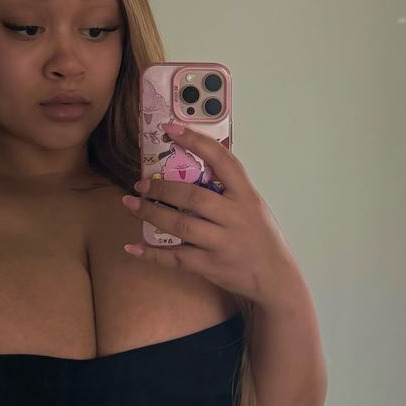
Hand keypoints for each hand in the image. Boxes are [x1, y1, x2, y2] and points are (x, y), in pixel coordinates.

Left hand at [120, 123, 297, 305]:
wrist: (275, 277)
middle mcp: (235, 217)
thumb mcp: (254, 206)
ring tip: (130, 204)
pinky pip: (176, 258)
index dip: (195, 141)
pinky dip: (152, 253)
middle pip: (192, 197)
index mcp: (246, 196)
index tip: (170, 128)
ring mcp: (223, 243)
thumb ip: (230, 188)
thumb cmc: (261, 237)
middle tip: (140, 184)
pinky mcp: (211, 266)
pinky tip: (133, 247)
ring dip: (150, 214)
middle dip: (161, 189)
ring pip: (180, 226)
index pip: (221, 160)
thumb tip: (199, 161)